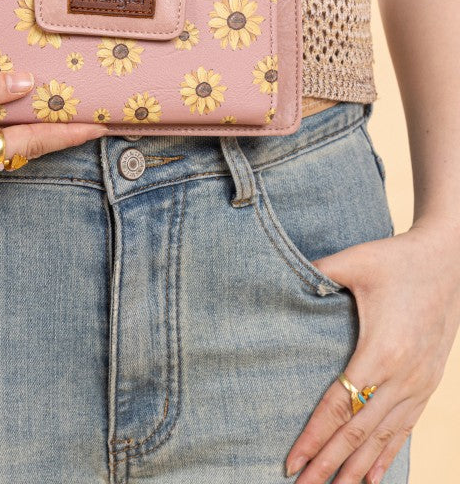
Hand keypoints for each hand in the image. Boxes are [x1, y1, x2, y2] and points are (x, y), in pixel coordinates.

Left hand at [285, 217, 459, 483]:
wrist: (448, 261)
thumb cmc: (395, 259)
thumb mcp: (353, 262)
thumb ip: (316, 273)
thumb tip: (280, 275)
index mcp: (380, 351)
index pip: (339, 407)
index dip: (314, 437)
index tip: (292, 461)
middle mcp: (403, 377)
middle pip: (359, 432)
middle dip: (329, 464)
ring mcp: (419, 384)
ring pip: (384, 438)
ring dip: (356, 468)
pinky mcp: (428, 383)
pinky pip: (405, 429)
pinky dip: (387, 456)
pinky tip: (373, 478)